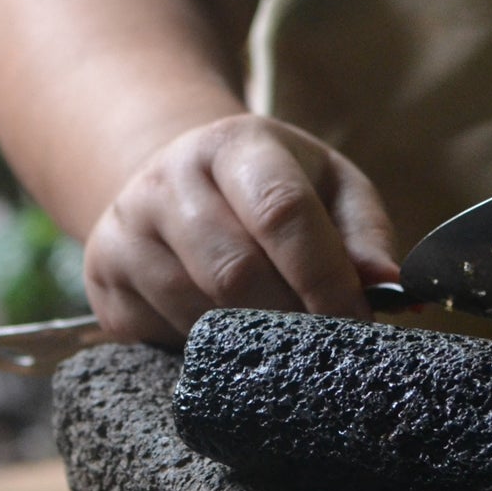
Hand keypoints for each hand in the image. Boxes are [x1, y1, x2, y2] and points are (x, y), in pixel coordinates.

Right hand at [83, 114, 401, 342]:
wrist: (166, 178)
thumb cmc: (265, 190)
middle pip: (234, 271)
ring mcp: (126, 229)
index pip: (280, 211)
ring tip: (273, 338)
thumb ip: (362, 232)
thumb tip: (388, 287)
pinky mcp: (103, 276)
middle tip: (319, 342)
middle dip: (288, 318)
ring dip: (245, 339)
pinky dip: (200, 346)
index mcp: (233, 144)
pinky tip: (219, 330)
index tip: (356, 322)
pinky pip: (159, 332)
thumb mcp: (323, 185)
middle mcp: (168, 179)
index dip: (324, 276)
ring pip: (195, 311)